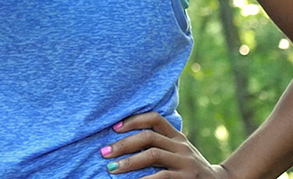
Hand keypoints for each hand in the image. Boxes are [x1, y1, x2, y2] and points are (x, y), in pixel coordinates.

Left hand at [99, 113, 233, 178]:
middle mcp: (181, 146)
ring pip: (153, 155)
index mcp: (177, 136)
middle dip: (123, 144)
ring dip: (129, 162)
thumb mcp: (178, 151)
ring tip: (111, 168)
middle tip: (104, 152)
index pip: (155, 119)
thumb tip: (122, 140)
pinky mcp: (186, 178)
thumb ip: (159, 143)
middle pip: (149, 137)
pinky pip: (161, 177)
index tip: (114, 127)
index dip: (134, 119)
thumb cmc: (188, 168)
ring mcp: (185, 162)